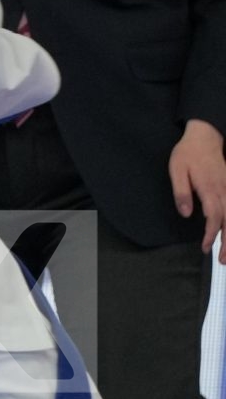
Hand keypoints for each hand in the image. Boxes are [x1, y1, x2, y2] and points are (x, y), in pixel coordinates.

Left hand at [170, 120, 225, 260]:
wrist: (205, 137)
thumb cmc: (188, 154)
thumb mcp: (177, 170)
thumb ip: (181, 192)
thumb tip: (186, 213)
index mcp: (210, 189)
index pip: (214, 217)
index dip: (210, 234)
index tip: (204, 247)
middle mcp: (225, 192)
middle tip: (223, 260)